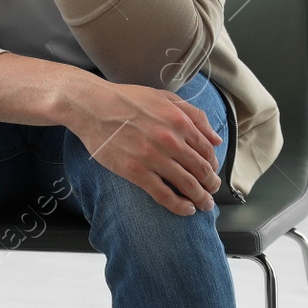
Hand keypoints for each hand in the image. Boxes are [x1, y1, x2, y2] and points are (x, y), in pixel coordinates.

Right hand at [66, 82, 222, 215]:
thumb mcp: (164, 97)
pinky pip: (164, 195)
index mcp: (179, 120)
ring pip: (187, 185)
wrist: (92, 106)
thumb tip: (216, 138)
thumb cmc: (126, 99)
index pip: (207, 150)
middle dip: (211, 185)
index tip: (212, 172)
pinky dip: (179, 206)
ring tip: (203, 205)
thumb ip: (194, 115)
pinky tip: (186, 210)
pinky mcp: (136, 172)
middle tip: (212, 192)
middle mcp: (170, 140)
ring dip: (200, 198)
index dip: (213, 165)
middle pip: (201, 170)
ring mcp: (153, 157)